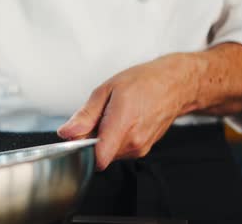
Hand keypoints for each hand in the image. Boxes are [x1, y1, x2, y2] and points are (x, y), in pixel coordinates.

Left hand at [57, 53, 201, 169]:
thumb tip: (67, 133)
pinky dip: (114, 139)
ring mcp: (140, 148)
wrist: (174, 85)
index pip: (97, 157)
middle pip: (98, 153)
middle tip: (98, 116)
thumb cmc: (143, 82)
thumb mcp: (106, 90)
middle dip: (91, 138)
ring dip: (103, 138)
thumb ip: (85, 115)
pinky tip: (122, 121)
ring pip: (108, 153)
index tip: (76, 135)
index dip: (81, 148)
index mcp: (123, 125)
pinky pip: (119, 150)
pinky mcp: (142, 150)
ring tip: (112, 115)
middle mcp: (133, 142)